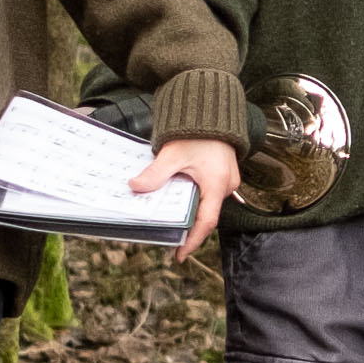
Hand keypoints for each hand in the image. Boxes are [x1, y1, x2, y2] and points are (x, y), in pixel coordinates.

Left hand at [145, 134, 239, 250]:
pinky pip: (210, 191)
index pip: (206, 222)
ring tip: (174, 216)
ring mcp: (227, 178)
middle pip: (207, 214)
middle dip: (190, 226)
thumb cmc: (197, 130)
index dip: (193, 241)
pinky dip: (197, 196)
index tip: (180, 254)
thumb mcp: (173, 154)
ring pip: (208, 202)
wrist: (211, 107)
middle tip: (172, 237)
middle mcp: (226, 184)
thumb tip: (136, 186)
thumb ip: (156, 173)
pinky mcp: (224, 172)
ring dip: (192, 209)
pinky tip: (182, 193)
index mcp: (216, 184)